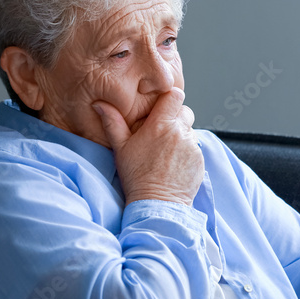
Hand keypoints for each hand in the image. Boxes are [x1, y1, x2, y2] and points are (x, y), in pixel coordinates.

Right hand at [93, 88, 203, 205]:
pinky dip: (187, 151)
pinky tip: (174, 162)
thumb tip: (100, 104)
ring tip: (166, 151)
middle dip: (175, 117)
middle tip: (162, 132)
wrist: (156, 203)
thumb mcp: (120, 148)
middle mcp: (179, 132)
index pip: (174, 95)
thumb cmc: (136, 176)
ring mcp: (192, 145)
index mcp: (159, 125)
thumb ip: (112, 122)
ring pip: (190, 129)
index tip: (163, 105)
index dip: (169, 98)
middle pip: (184, 111)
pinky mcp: (199, 159)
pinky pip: (195, 146)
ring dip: (181, 135)